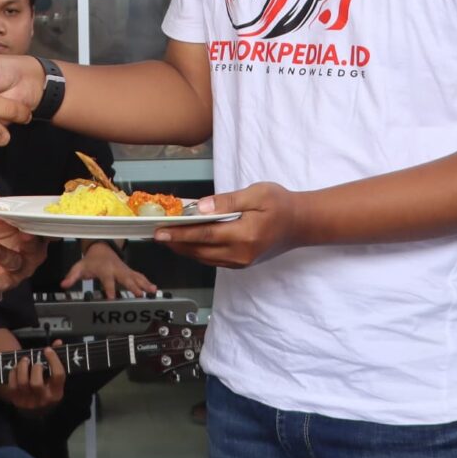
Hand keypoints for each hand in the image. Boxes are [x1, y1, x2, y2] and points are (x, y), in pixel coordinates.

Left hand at [0, 182, 39, 290]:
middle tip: (24, 235)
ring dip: (4, 256)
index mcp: (33, 231)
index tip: (41, 222)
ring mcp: (19, 266)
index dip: (44, 227)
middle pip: (35, 249)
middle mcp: (31, 251)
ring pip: (17, 264)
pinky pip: (2, 283)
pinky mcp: (5, 279)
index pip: (43, 230)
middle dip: (30, 243)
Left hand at [0, 327, 68, 412]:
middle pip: (36, 383)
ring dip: (22, 367)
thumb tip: (58, 342)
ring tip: (25, 360)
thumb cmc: (47, 388)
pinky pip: (12, 385)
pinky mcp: (16, 400)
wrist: (36, 411)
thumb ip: (56, 360)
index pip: (58, 375)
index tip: (47, 350)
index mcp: (56, 393)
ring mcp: (28, 401)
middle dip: (35, 368)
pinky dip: (13, 373)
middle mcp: (43, 399)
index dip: (53, 360)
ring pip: (22, 383)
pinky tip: (17, 368)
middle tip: (35, 361)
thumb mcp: (54, 378)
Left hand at [66, 242, 156, 297]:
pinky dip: (147, 282)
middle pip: (125, 279)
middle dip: (132, 287)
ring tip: (152, 291)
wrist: (101, 248)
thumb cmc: (91, 260)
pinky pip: (139, 276)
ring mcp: (124, 270)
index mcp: (104, 270)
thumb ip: (72, 276)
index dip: (109, 290)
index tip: (112, 298)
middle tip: (139, 295)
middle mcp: (116, 270)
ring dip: (144, 284)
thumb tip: (64, 284)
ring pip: (135, 277)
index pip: (107, 281)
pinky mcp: (129, 271)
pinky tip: (154, 289)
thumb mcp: (79, 267)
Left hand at [158, 182, 300, 268]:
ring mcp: (241, 261)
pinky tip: (187, 242)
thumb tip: (200, 208)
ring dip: (184, 248)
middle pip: (200, 250)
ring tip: (166, 237)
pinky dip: (197, 251)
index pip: (204, 235)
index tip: (159, 231)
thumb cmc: (281, 204)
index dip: (179, 234)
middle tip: (155, 233)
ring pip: (204, 257)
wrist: (301, 223)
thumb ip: (227, 201)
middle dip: (175, 242)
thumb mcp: (256, 194)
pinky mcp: (241, 263)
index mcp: (245, 235)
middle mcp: (241, 253)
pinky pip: (213, 259)